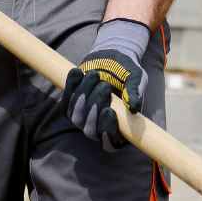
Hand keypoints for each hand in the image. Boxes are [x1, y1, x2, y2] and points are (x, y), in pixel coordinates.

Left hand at [63, 19, 149, 150]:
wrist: (112, 57)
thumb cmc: (127, 71)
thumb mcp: (136, 78)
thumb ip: (135, 92)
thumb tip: (134, 108)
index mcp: (121, 127)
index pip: (111, 144)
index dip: (108, 133)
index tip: (110, 111)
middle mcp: (100, 126)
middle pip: (90, 130)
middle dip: (94, 107)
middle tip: (105, 85)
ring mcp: (84, 117)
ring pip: (75, 117)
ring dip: (83, 94)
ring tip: (94, 74)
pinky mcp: (72, 105)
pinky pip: (65, 103)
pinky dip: (71, 87)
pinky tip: (78, 72)